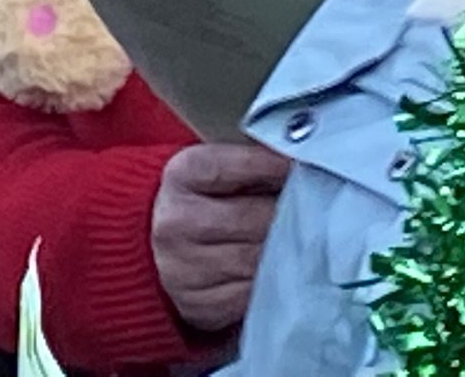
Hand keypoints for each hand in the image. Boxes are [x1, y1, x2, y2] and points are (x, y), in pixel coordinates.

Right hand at [151, 141, 290, 331]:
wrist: (146, 250)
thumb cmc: (197, 201)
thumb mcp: (212, 169)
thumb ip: (254, 162)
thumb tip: (306, 159)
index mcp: (182, 175)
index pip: (246, 165)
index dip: (282, 167)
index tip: (307, 167)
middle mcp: (176, 222)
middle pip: (258, 217)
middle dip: (293, 213)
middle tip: (318, 207)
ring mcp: (184, 269)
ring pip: (260, 258)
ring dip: (288, 249)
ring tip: (304, 237)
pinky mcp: (200, 306)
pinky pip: (254, 293)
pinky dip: (273, 280)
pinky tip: (279, 267)